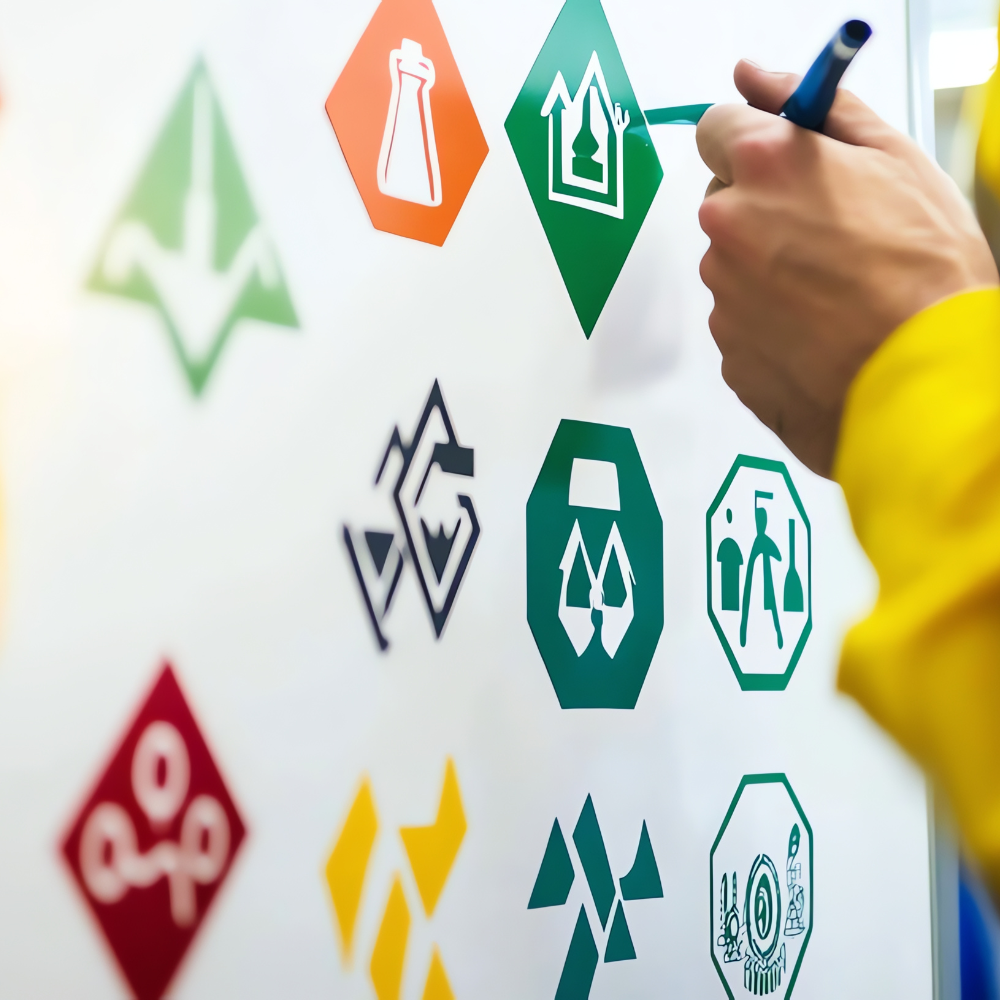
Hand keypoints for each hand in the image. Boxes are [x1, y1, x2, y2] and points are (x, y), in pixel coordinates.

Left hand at [697, 61, 997, 475]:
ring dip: (768, 269)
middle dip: (763, 208)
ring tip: (834, 292)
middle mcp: (727, 230)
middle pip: (724, 202)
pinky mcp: (728, 351)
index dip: (749, 142)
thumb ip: (814, 108)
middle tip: (830, 235)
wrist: (923, 383)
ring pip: (733, 265)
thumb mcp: (895, 160)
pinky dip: (769, 321)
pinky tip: (819, 330)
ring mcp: (723, 296)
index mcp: (763, 168)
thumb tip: (752, 76)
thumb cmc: (924, 273)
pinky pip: (741, 320)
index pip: (715, 128)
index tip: (776, 158)